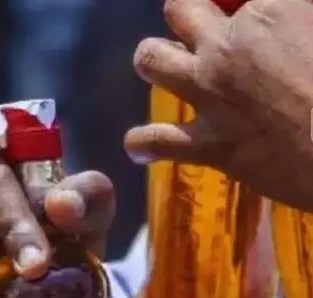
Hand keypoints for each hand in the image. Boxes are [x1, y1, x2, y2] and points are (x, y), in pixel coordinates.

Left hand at [125, 0, 312, 210]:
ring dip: (156, 59)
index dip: (235, 2)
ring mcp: (211, 94)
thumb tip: (291, 15)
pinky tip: (139, 145)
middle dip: (187, 14)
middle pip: (179, 9)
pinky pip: (154, 140)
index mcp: (269, 10)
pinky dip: (142, 142)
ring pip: (150, 59)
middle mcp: (226, 46)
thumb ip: (299, 13)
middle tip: (204, 30)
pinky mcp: (209, 143)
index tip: (245, 12)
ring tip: (168, 66)